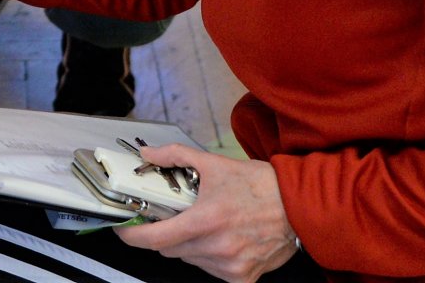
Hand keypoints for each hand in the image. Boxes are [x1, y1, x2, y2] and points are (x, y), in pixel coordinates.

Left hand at [114, 145, 299, 282]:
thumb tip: (149, 154)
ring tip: (205, 224)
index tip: (126, 228)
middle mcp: (217, 247)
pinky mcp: (242, 278)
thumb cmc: (261, 186)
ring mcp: (230, 266)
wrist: (298, 206)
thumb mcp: (214, 163)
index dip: (133, 235)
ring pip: (190, 260)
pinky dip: (209, 257)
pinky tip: (222, 239)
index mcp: (206, 220)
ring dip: (188, 245)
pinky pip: (211, 271)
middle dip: (165, 233)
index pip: (155, 238)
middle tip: (172, 217)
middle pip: (170, 249)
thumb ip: (176, 157)